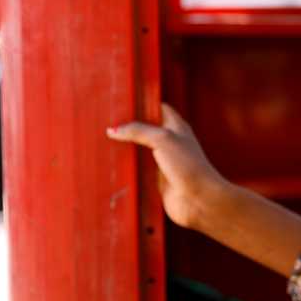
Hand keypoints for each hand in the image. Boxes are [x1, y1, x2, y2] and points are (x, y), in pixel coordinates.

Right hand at [106, 103, 227, 230]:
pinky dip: (126, 167)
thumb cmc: (188, 165)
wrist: (199, 199)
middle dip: (127, 127)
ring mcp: (162, 160)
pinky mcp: (156, 178)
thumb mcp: (163, 139)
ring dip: (124, 148)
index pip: (157, 108)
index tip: (121, 102)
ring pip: (139, 150)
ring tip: (100, 141)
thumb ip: (138, 130)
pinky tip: (110, 164)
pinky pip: (137, 170)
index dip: (141, 104)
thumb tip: (113, 130)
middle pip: (144, 129)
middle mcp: (169, 142)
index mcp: (175, 126)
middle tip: (103, 122)